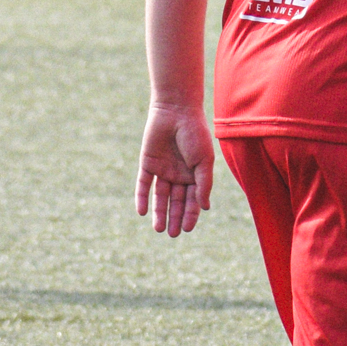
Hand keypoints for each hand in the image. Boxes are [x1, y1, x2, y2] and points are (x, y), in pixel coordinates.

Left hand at [135, 100, 214, 235]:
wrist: (176, 111)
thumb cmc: (195, 134)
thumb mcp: (204, 161)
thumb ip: (204, 184)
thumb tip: (205, 208)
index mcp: (195, 174)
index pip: (193, 199)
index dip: (191, 214)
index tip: (187, 229)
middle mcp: (179, 174)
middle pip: (176, 201)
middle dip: (175, 217)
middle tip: (173, 234)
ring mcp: (163, 169)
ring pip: (160, 196)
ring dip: (159, 212)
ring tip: (159, 229)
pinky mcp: (148, 163)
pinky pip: (144, 184)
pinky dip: (142, 198)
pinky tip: (142, 212)